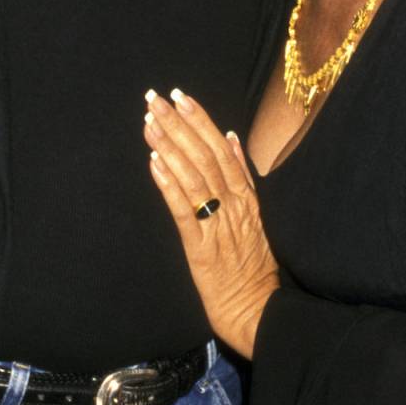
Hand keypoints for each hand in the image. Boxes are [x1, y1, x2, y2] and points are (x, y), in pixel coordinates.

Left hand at [144, 87, 278, 358]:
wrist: (257, 308)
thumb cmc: (254, 266)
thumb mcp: (257, 215)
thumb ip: (243, 177)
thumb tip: (231, 138)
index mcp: (246, 196)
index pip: (221, 149)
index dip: (200, 120)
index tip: (181, 96)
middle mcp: (233, 205)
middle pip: (204, 156)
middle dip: (179, 124)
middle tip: (155, 98)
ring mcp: (218, 224)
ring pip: (192, 176)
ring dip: (169, 146)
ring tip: (148, 122)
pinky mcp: (201, 247)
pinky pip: (183, 209)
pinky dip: (169, 184)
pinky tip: (155, 162)